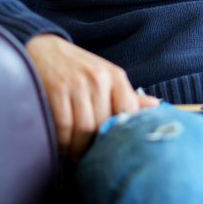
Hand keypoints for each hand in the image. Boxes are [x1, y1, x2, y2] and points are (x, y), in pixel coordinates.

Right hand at [26, 34, 158, 159]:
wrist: (45, 49)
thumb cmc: (80, 69)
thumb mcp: (107, 78)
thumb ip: (128, 95)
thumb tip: (156, 106)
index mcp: (116, 76)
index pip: (128, 111)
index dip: (121, 134)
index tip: (113, 147)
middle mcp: (99, 79)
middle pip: (104, 125)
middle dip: (96, 145)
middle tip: (90, 155)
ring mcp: (77, 84)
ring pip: (84, 129)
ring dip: (79, 147)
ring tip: (76, 152)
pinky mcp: (57, 90)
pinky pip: (64, 126)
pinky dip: (63, 141)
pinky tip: (63, 143)